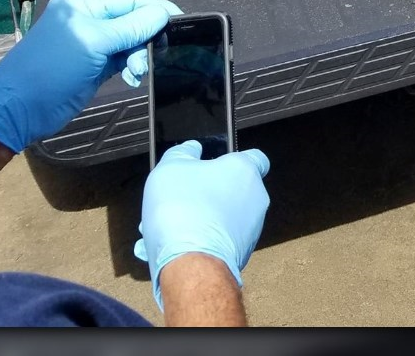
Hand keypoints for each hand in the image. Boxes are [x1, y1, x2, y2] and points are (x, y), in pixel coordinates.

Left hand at [0, 0, 181, 151]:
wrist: (21, 108)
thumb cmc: (54, 69)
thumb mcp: (94, 43)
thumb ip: (130, 27)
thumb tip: (163, 14)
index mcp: (84, 4)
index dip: (155, 8)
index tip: (180, 23)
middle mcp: (89, 19)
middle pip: (132, 20)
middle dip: (145, 38)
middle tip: (155, 55)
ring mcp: (91, 43)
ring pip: (130, 41)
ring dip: (138, 56)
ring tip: (136, 72)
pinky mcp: (94, 65)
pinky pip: (123, 59)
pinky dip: (131, 67)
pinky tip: (132, 79)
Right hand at [135, 141, 271, 308]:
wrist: (191, 265)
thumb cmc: (184, 213)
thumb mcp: (169, 167)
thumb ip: (182, 153)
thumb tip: (189, 149)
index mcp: (244, 171)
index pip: (254, 156)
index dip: (231, 158)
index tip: (213, 163)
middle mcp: (254, 198)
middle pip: (227, 189)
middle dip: (199, 194)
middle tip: (174, 199)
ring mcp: (250, 228)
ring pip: (218, 217)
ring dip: (192, 219)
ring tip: (160, 227)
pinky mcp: (239, 253)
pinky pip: (214, 240)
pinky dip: (194, 241)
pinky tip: (165, 245)